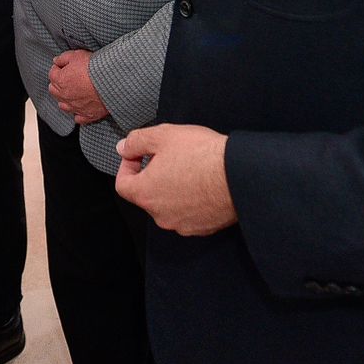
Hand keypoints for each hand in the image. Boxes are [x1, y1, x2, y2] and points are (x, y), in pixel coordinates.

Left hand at [48, 49, 108, 124]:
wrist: (112, 82)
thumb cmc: (94, 68)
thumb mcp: (77, 55)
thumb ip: (63, 58)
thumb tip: (56, 61)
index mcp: (60, 81)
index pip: (52, 73)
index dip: (58, 68)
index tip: (64, 65)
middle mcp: (65, 96)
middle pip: (54, 90)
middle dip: (58, 83)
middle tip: (67, 77)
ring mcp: (75, 107)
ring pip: (63, 105)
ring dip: (65, 98)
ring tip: (71, 92)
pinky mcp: (87, 115)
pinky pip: (78, 118)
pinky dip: (78, 114)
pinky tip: (80, 108)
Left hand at [114, 124, 235, 235]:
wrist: (240, 175)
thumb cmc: (203, 155)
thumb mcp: (163, 135)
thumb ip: (136, 141)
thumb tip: (123, 148)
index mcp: (146, 193)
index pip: (123, 185)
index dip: (127, 166)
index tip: (139, 155)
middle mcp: (161, 214)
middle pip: (147, 195)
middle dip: (153, 175)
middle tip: (169, 157)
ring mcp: (182, 224)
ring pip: (168, 205)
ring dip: (173, 188)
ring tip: (189, 168)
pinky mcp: (202, 228)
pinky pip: (188, 213)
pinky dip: (191, 200)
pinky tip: (202, 184)